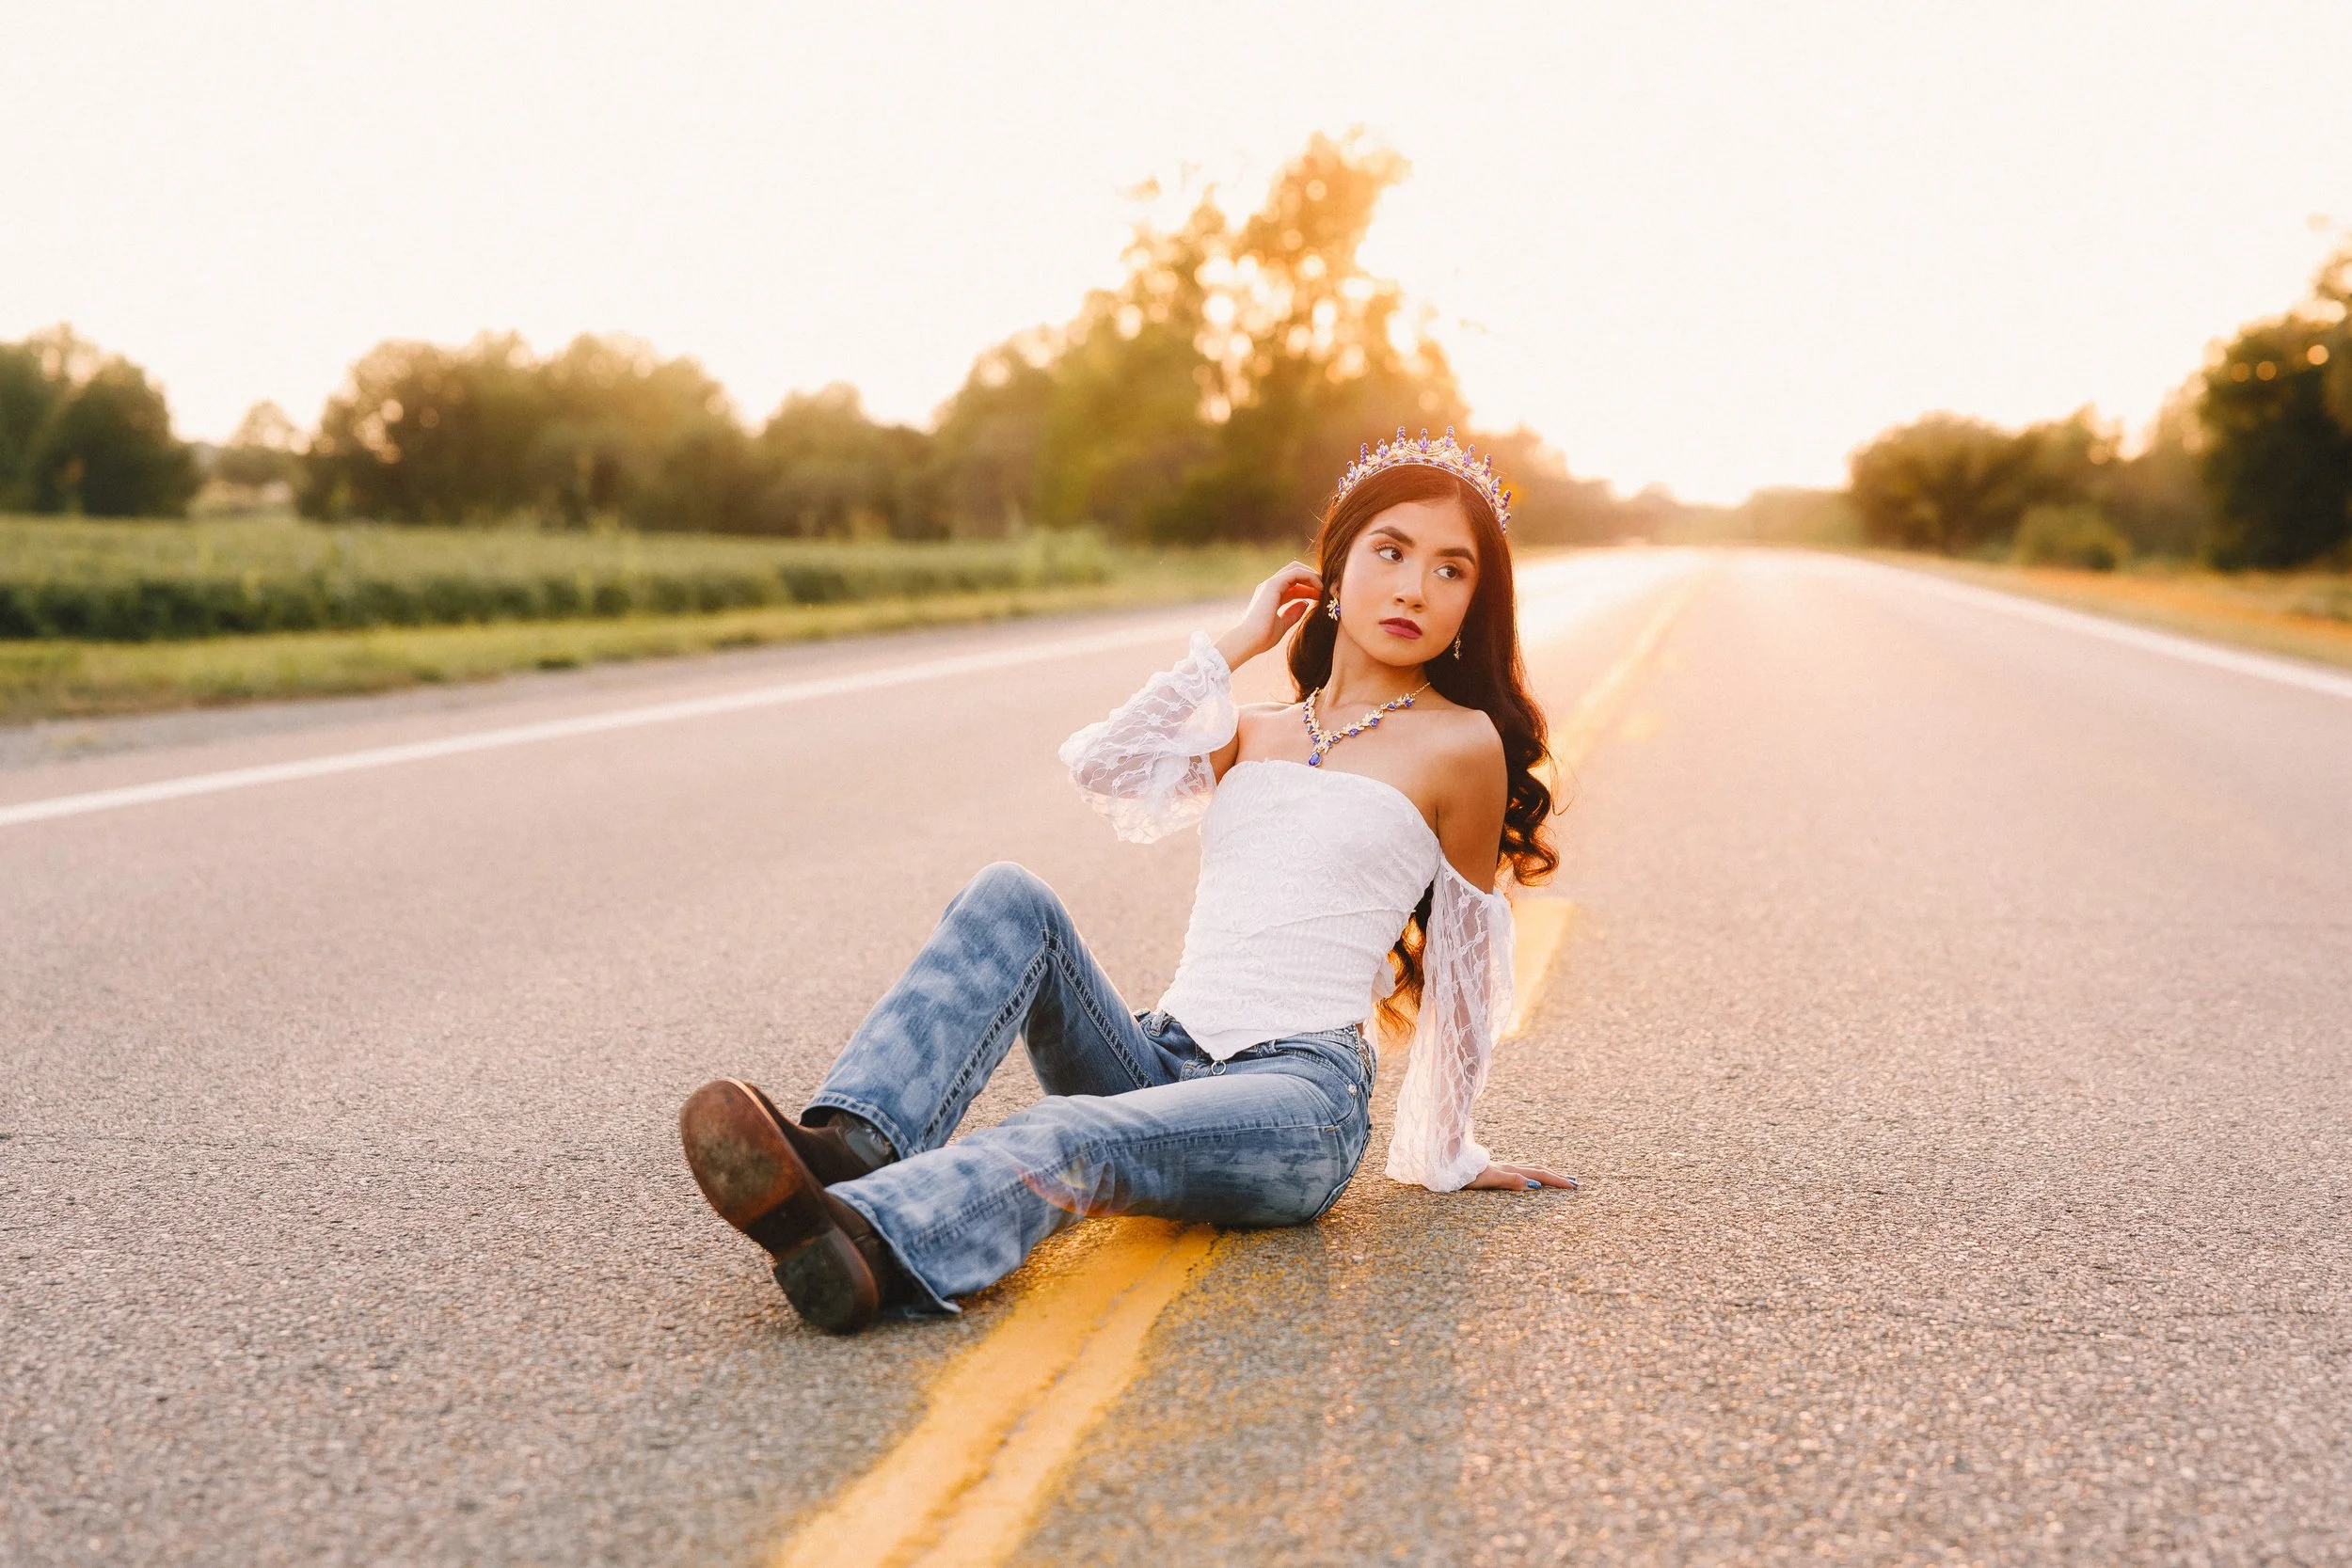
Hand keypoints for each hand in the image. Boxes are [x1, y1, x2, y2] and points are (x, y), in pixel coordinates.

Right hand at [1215, 560, 1321, 670]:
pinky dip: (1310, 577)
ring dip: (1313, 576)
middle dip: (1312, 579)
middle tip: (1326, 590)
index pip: (1293, 585)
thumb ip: (1293, 613)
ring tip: (1325, 588)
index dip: (1309, 589)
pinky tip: (1319, 588)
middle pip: (1295, 573)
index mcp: (1271, 596)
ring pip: (1296, 569)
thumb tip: (1306, 603)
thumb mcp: (1283, 625)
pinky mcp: (1273, 584)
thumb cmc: (1263, 637)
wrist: (1249, 640)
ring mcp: (1270, 584)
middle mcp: (1270, 587)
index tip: (1322, 597)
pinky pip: (1296, 573)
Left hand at [1463, 1161, 1578, 1191]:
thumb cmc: (1465, 1175)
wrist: (1447, 1165)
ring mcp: (1502, 1168)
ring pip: (1530, 1169)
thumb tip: (1535, 1184)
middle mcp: (1508, 1167)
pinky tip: (1529, 1177)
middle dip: (1557, 1177)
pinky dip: (1532, 1174)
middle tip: (1574, 1183)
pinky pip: (1520, 1171)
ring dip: (1547, 1174)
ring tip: (1557, 1178)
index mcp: (1510, 1170)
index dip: (1557, 1180)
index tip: (1573, 1186)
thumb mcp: (1489, 1180)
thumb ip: (1511, 1180)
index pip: (1540, 1175)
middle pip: (1539, 1170)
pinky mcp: (1494, 1171)